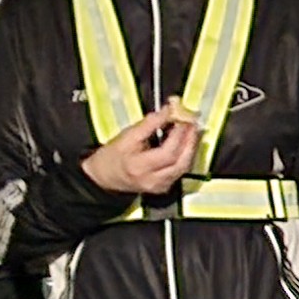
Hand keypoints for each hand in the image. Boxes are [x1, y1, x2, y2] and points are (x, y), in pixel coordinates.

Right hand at [83, 103, 200, 196]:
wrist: (104, 177)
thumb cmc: (113, 156)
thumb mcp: (127, 136)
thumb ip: (149, 124)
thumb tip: (168, 110)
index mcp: (139, 166)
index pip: (167, 152)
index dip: (178, 134)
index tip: (182, 116)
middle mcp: (152, 180)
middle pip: (180, 162)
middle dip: (190, 140)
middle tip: (193, 123)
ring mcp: (159, 186)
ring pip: (184, 167)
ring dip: (191, 147)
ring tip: (192, 130)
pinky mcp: (163, 188)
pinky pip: (180, 171)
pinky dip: (186, 155)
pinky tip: (186, 143)